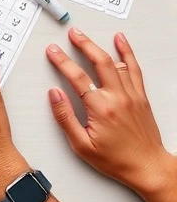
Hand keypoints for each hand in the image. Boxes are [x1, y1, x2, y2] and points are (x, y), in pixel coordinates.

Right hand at [46, 29, 176, 201]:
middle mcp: (118, 98)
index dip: (62, 61)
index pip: (77, 78)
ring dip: (100, 46)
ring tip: (87, 36)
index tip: (53, 51)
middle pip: (99, 62)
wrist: (147, 167)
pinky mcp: (140, 97)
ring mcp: (132, 96)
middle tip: (72, 34)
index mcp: (101, 109)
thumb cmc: (116, 160)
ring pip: (116, 62)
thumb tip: (54, 95)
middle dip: (83, 44)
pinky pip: (134, 69)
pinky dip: (127, 53)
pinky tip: (121, 42)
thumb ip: (65, 117)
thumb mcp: (82, 145)